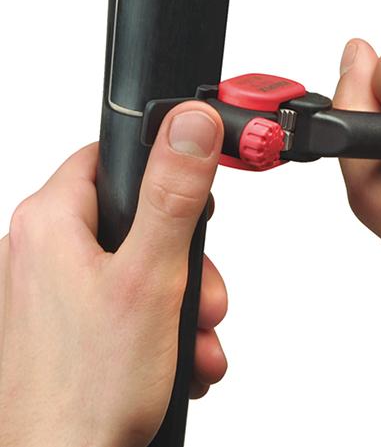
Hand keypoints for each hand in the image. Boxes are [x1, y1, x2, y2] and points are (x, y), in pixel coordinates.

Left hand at [0, 101, 226, 446]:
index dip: (163, 172)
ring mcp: (55, 288)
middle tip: (204, 296)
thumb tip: (191, 125)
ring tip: (195, 340)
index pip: (113, 157)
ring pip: (139, 266)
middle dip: (185, 260)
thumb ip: (174, 195)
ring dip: (181, 301)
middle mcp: (44, 249)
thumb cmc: (89, 387)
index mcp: (51, 221)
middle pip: (136, 220)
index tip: (192, 201)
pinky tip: (179, 355)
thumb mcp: (151, 277)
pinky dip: (160, 323)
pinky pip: (126, 299)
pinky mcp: (68, 320)